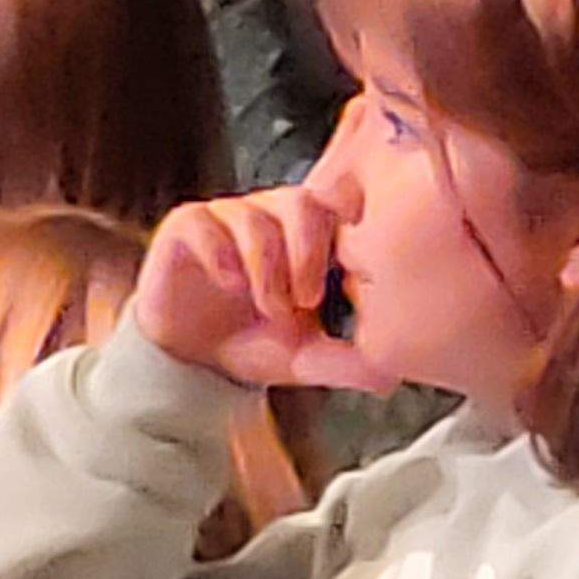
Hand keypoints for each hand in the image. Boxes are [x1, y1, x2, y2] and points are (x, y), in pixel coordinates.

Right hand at [127, 191, 393, 392]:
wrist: (189, 361)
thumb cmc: (251, 345)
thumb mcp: (304, 358)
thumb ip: (346, 362)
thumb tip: (392, 376)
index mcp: (307, 234)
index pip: (338, 205)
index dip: (349, 229)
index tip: (355, 267)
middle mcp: (270, 216)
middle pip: (302, 202)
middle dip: (309, 252)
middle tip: (308, 300)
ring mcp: (227, 217)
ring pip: (256, 216)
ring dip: (267, 266)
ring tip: (269, 308)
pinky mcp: (186, 227)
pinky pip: (205, 221)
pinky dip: (221, 252)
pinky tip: (230, 283)